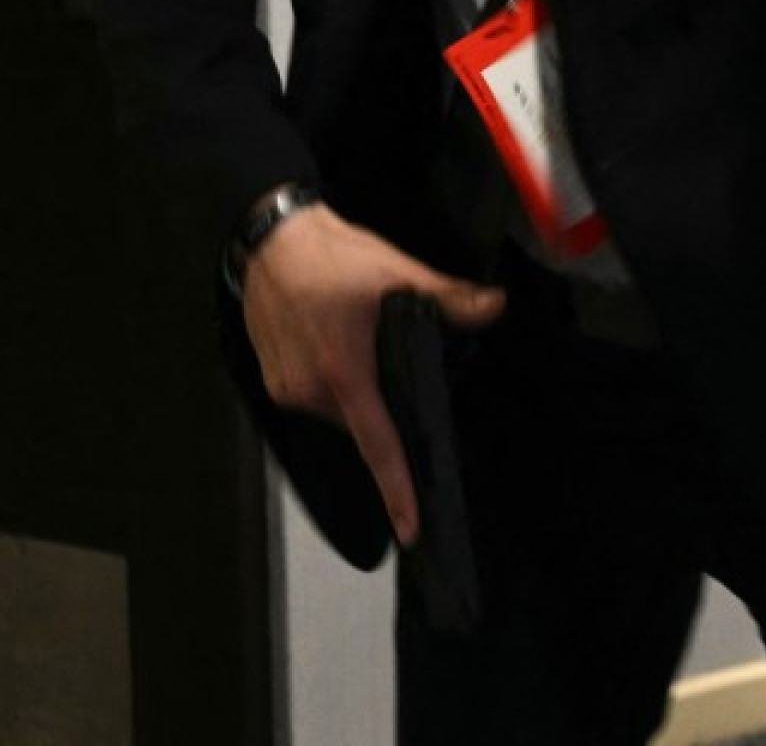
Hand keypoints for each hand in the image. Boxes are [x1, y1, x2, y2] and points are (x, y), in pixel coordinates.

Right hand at [237, 204, 503, 546]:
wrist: (270, 238)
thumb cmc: (332, 255)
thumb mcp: (397, 272)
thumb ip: (449, 298)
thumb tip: (495, 307)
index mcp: (345, 374)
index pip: (379, 446)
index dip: (397, 489)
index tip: (411, 527)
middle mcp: (310, 391)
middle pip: (364, 424)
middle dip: (385, 406)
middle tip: (394, 360)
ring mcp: (287, 389)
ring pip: (340, 410)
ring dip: (358, 392)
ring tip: (361, 342)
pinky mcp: (272, 380)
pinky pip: (315, 397)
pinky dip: (335, 383)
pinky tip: (340, 344)